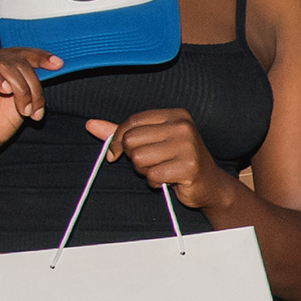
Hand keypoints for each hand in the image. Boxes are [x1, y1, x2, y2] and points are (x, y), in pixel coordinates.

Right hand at [0, 46, 57, 160]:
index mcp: (4, 65)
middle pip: (19, 61)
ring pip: (4, 65)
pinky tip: (4, 90)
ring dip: (20, 89)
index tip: (58, 64)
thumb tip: (54, 68)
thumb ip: (33, 86)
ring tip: (24, 110)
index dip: (41, 57)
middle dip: (33, 86)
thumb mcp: (24, 103)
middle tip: (36, 111)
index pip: (24, 54)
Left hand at [85, 109, 229, 212]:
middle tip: (152, 163)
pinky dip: (155, 182)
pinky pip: (152, 175)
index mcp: (174, 115)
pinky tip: (168, 181)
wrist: (210, 185)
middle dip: (135, 158)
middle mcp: (183, 126)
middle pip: (132, 140)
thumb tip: (90, 125)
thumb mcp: (151, 142)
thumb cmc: (177, 162)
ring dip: (145, 171)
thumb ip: (122, 133)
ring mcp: (188, 146)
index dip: (117, 139)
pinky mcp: (189, 167)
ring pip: (139, 158)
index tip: (115, 153)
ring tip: (161, 171)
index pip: (132, 122)